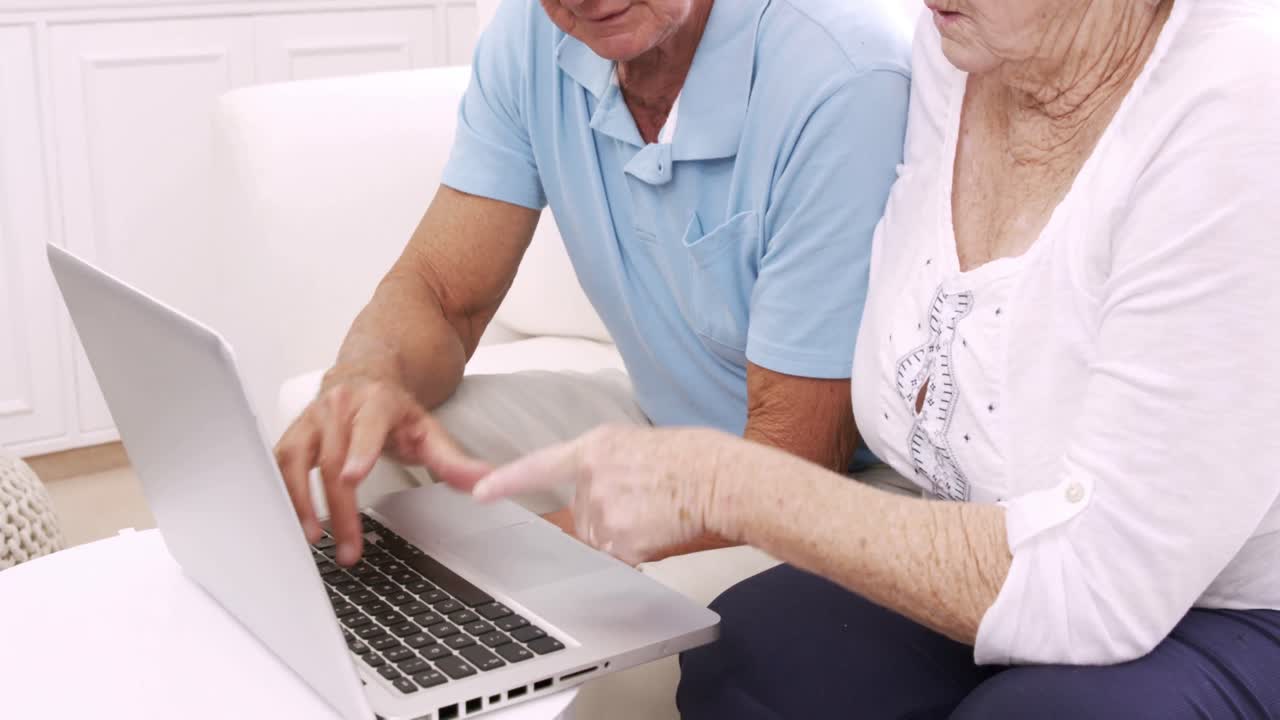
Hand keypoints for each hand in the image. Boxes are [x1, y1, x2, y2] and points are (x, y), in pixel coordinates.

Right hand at [274, 372, 489, 564]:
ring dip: (299, 503)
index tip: (353, 477)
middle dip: (338, 508)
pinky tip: (288, 522)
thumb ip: (453, 460)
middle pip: (332, 460)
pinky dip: (280, 496)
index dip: (360, 452)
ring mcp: (310, 420)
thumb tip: (484, 482)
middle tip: (347, 547)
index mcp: (375, 403)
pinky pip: (277, 466)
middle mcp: (337, 407)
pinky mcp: (291, 435)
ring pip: (294, 462)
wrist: (366, 375)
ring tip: (312, 539)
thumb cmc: (394, 409)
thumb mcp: (429, 429)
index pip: (367, 428)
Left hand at [471, 426, 730, 564]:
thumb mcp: (640, 446)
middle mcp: (592, 476)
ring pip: (602, 540)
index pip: (539, 466)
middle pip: (583, 516)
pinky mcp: (621, 539)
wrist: (723, 479)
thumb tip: (596, 491)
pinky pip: (621, 557)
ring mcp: (604, 509)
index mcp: (596, 446)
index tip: (479, 493)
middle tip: (649, 502)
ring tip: (661, 513)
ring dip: (626, 536)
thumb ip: (607, 465)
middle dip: (610, 518)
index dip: (506, 482)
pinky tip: (663, 530)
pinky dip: (641, 551)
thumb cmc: (696, 460)